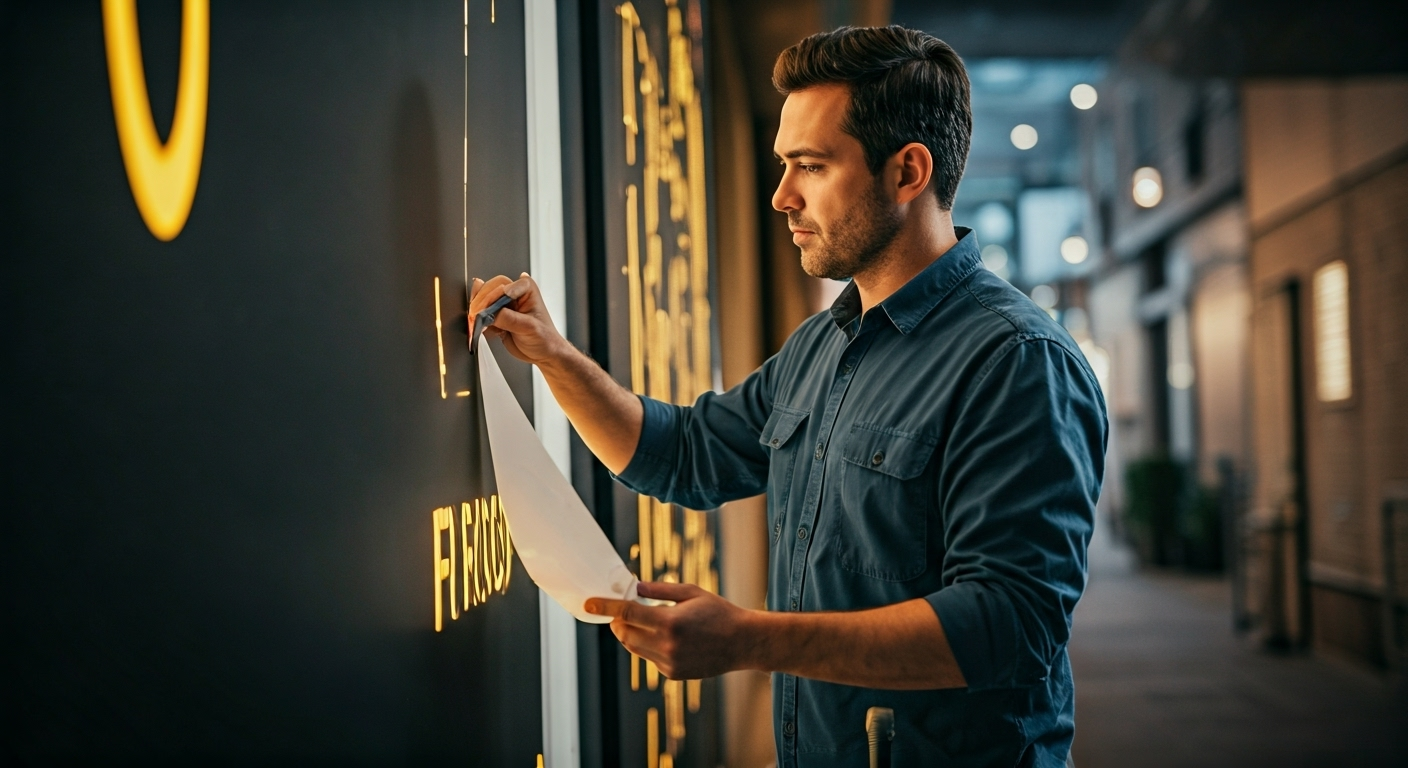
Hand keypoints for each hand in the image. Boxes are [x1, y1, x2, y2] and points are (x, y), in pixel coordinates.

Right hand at [468, 273, 566, 364]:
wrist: (543, 354)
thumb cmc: (545, 338)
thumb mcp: (528, 327)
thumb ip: (508, 318)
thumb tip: (488, 314)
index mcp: (526, 289)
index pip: (505, 285)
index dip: (494, 296)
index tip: (489, 309)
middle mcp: (514, 293)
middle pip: (490, 289)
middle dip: (482, 302)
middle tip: (478, 316)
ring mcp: (503, 305)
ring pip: (483, 300)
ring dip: (476, 310)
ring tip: (476, 322)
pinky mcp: (496, 317)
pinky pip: (481, 313)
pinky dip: (476, 319)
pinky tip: (479, 327)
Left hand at [585, 582, 758, 679]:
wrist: (742, 643)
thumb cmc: (718, 613)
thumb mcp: (690, 593)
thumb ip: (659, 591)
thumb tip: (634, 587)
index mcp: (670, 622)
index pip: (627, 613)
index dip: (606, 607)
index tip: (589, 604)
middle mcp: (667, 646)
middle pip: (625, 634)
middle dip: (617, 622)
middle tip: (619, 611)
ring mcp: (669, 663)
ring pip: (635, 648)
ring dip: (631, 634)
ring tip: (642, 621)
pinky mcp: (673, 674)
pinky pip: (650, 658)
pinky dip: (648, 646)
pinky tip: (665, 638)